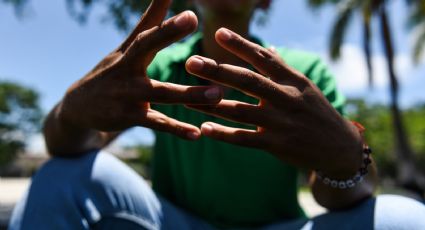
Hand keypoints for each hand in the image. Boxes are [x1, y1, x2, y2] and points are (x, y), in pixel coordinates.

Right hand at [59, 0, 222, 139]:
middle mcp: (126, 69)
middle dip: (167, 33)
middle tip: (192, 19)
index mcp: (129, 51)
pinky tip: (197, 134)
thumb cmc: (111, 72)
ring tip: (218, 94)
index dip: (165, 19)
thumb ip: (149, 23)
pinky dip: (176, 129)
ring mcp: (127, 95)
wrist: (79, 107)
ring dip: (189, 94)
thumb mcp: (126, 48)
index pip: (146, 29)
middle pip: (146, 48)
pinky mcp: (130, 117)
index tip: (189, 12)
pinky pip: (157, 123)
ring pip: (161, 93)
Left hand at [185, 28, 362, 174]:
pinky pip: (245, 139)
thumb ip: (282, 68)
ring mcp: (281, 123)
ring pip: (240, 111)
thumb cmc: (317, 112)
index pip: (263, 58)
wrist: (340, 148)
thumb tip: (267, 47)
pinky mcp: (277, 145)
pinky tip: (205, 129)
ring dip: (211, 105)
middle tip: (191, 62)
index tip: (218, 33)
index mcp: (293, 80)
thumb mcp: (305, 86)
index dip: (240, 45)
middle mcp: (286, 98)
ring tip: (186, 99)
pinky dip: (224, 134)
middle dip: (218, 71)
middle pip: (247, 81)